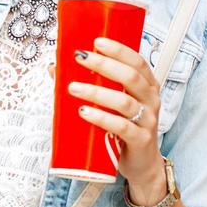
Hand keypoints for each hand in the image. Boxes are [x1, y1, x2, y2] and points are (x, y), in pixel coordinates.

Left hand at [70, 35, 164, 193]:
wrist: (141, 165)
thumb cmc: (124, 129)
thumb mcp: (112, 104)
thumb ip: (91, 84)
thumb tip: (55, 68)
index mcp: (147, 86)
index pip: (137, 61)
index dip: (118, 49)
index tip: (97, 41)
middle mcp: (150, 100)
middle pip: (130, 77)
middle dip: (104, 65)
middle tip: (80, 58)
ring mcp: (148, 121)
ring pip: (124, 102)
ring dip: (96, 92)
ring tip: (73, 88)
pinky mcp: (140, 140)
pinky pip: (121, 127)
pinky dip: (102, 118)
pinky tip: (85, 112)